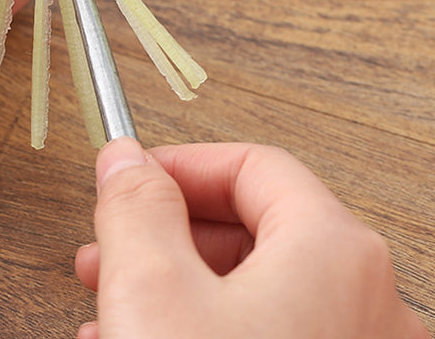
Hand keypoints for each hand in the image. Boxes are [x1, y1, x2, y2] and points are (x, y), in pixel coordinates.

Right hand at [75, 139, 428, 338]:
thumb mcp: (152, 293)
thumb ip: (135, 208)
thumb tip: (124, 158)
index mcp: (336, 254)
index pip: (254, 165)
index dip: (179, 165)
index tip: (127, 179)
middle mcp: (369, 304)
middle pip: (256, 229)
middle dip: (167, 233)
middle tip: (110, 246)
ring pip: (258, 292)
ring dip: (176, 286)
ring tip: (111, 309)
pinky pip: (270, 337)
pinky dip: (206, 329)